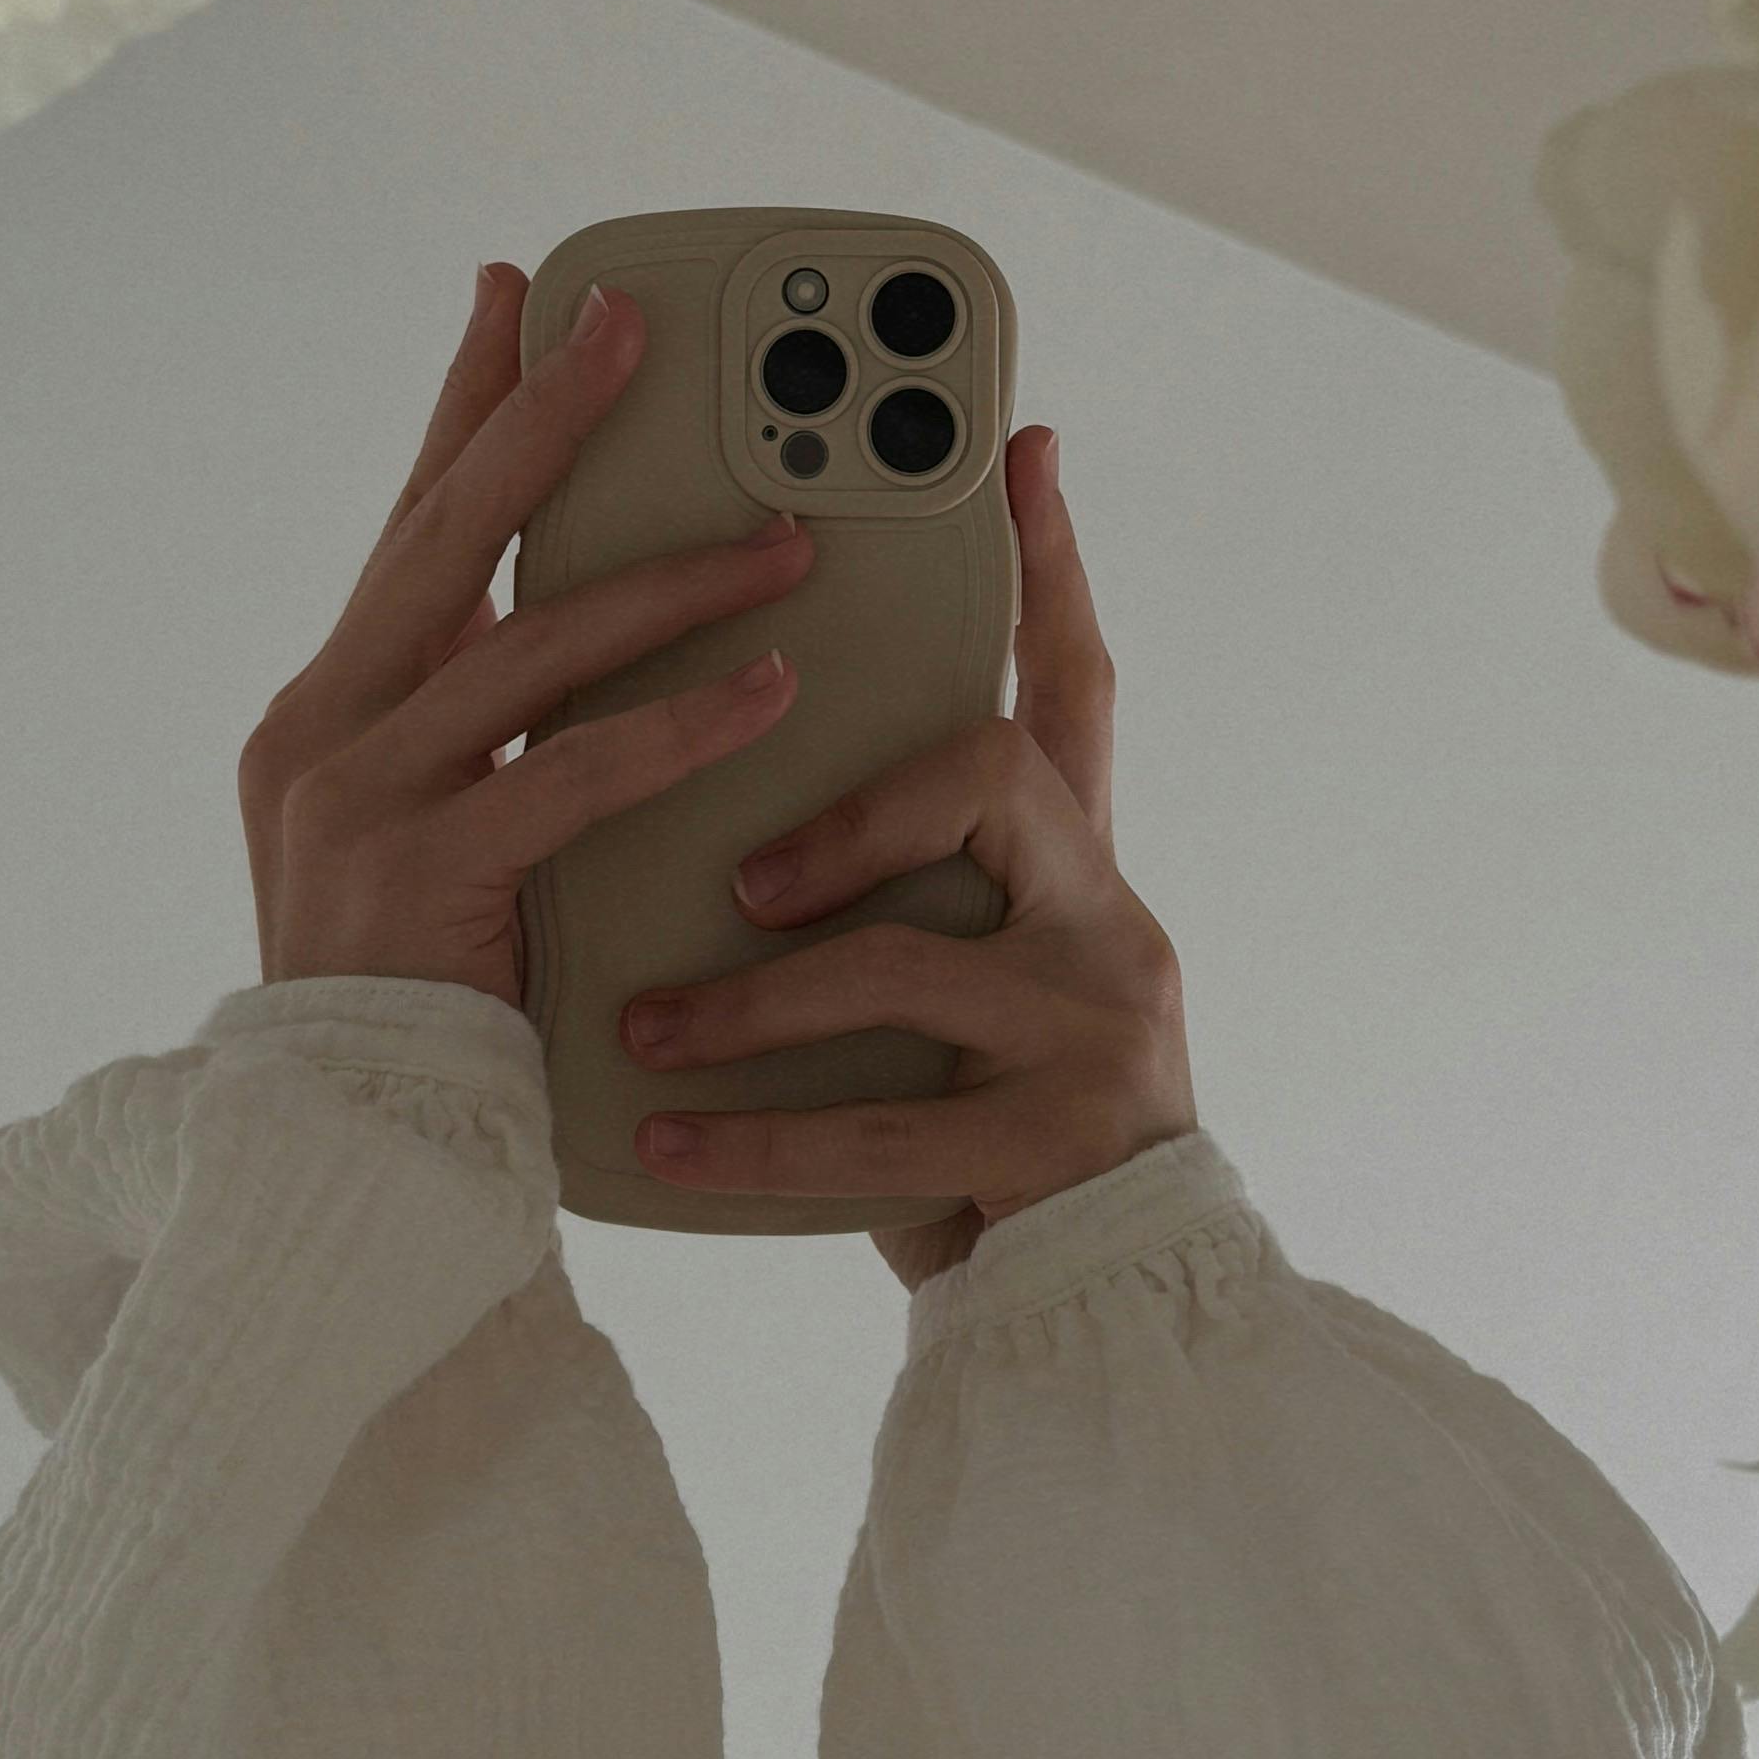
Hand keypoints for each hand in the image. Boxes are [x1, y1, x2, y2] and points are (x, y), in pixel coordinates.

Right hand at [241, 266, 816, 1007]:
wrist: (340, 1152)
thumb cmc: (417, 1005)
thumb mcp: (438, 837)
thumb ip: (488, 737)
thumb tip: (582, 627)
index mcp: (328, 709)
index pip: (413, 528)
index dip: (467, 407)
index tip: (515, 295)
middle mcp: (322, 728)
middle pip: (450, 534)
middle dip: (545, 415)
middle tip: (631, 322)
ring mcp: (355, 795)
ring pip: (529, 644)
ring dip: (669, 582)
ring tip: (789, 542)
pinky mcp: (417, 870)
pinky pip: (567, 770)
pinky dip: (673, 724)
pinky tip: (764, 691)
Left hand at [620, 425, 1191, 1284]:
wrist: (1085, 1310)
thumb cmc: (981, 1117)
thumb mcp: (950, 970)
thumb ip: (889, 868)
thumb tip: (722, 780)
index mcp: (1072, 865)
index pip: (1067, 682)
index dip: (1043, 563)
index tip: (1017, 448)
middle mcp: (1108, 922)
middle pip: (997, 775)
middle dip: (855, 809)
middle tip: (744, 875)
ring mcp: (1095, 1031)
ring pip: (908, 962)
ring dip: (759, 1002)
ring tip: (650, 1027)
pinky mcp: (1058, 1143)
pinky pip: (883, 1126)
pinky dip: (756, 1136)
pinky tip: (661, 1139)